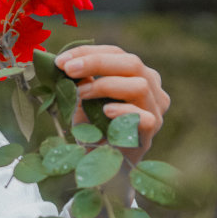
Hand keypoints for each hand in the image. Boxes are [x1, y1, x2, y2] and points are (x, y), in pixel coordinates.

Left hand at [53, 45, 169, 164]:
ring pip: (139, 85)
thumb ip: (81, 81)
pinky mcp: (152, 131)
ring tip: (81, 94)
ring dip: (105, 86)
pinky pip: (143, 117)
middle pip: (132, 63)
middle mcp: (152, 88)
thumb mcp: (84, 100)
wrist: (103, 165)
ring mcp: (155, 109)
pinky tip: (105, 111)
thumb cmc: (95, 129)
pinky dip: (123, 111)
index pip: (116, 53)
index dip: (88, 52)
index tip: (61, 60)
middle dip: (96, 62)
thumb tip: (65, 62)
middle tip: (69, 69)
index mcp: (138, 74)